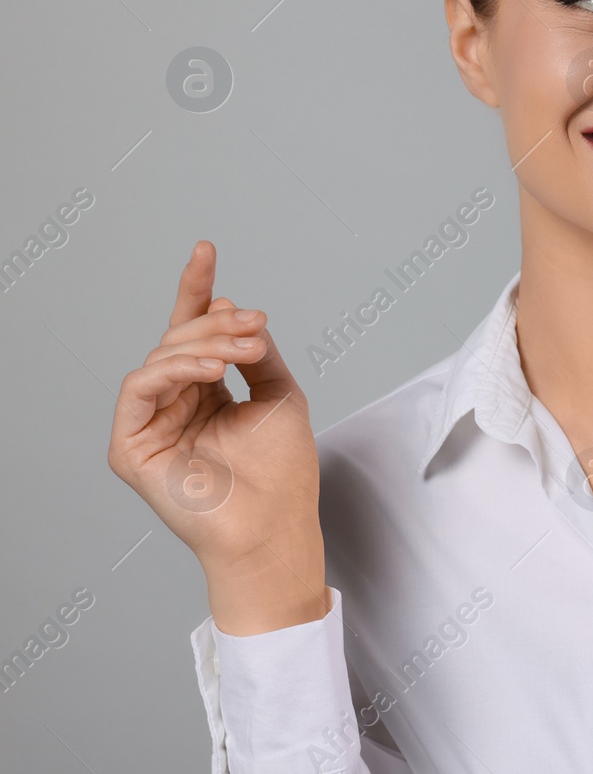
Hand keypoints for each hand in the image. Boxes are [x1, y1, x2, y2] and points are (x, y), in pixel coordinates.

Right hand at [107, 240, 327, 633]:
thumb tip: (240, 312)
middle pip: (180, 339)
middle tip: (256, 322)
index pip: (194, 332)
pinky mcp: (129, 447)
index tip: (206, 248)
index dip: (197, 289)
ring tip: (245, 347)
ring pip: (161, 358)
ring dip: (206, 344)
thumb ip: (257, 352)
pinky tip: (209, 369)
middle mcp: (174, 404)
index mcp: (206, 392)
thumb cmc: (282, 472)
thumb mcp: (280, 394)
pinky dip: (173, 368)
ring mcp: (149, 424)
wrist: (275, 525)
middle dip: (218, 322)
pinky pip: (138, 389)